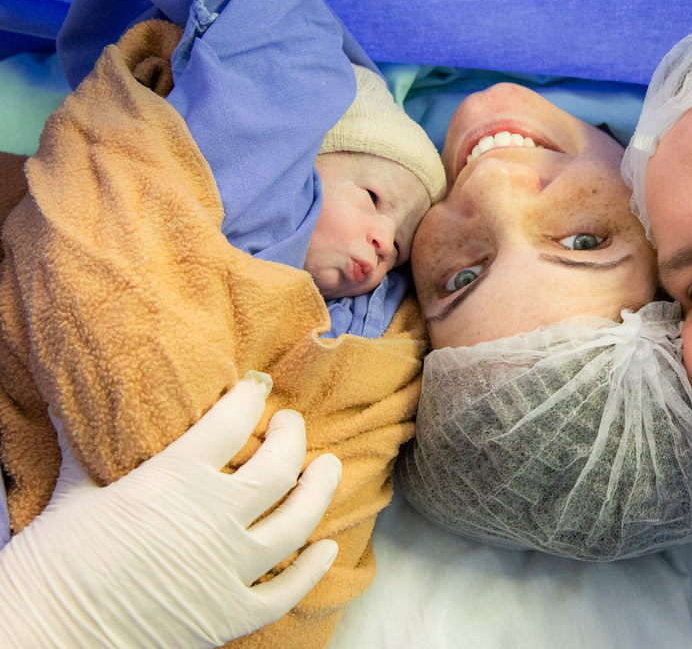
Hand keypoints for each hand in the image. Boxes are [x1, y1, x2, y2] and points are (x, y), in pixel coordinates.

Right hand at [0, 372, 340, 647]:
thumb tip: (82, 413)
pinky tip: (327, 547)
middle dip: (292, 436)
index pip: (230, 423)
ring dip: (320, 489)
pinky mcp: (230, 615)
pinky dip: (313, 568)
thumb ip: (94, 454)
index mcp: (174, 480)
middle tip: (291, 424)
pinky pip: (288, 589)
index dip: (248, 399)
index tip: (254, 389)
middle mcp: (212, 519)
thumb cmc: (50, 567)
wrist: (42, 640)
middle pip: (279, 466)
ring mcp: (227, 570)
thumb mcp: (74, 497)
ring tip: (327, 468)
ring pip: (298, 521)